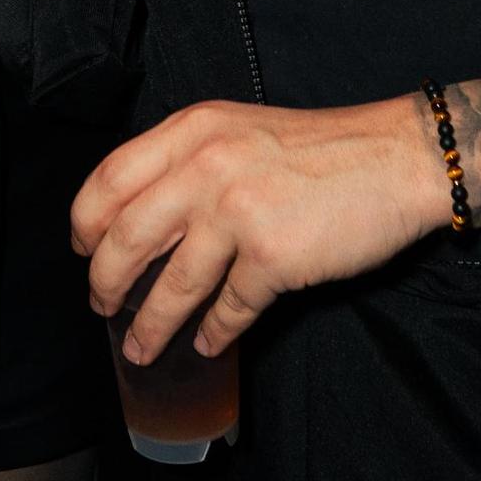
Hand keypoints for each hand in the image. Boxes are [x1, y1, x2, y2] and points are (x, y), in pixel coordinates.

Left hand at [71, 94, 447, 361]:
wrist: (398, 158)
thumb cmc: (323, 148)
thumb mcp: (239, 131)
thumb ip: (189, 162)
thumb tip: (141, 219)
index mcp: (192, 131)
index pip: (110, 179)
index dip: (86, 223)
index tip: (82, 249)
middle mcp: (206, 167)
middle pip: (126, 238)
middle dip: (105, 283)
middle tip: (101, 306)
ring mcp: (239, 213)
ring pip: (172, 285)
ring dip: (150, 326)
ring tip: (141, 349)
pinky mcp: (274, 258)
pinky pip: (229, 308)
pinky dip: (214, 333)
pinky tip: (207, 344)